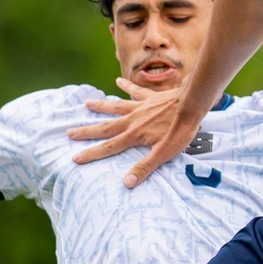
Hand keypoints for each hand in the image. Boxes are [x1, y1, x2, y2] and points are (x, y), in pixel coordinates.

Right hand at [66, 78, 199, 186]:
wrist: (192, 104)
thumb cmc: (180, 131)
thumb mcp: (164, 154)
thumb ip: (145, 167)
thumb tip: (126, 182)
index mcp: (134, 135)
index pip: (109, 148)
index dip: (92, 154)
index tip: (75, 158)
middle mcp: (132, 120)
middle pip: (105, 127)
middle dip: (87, 131)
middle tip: (69, 132)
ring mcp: (140, 107)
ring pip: (115, 106)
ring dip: (101, 106)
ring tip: (86, 103)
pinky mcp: (150, 98)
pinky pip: (135, 92)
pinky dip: (126, 86)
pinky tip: (119, 81)